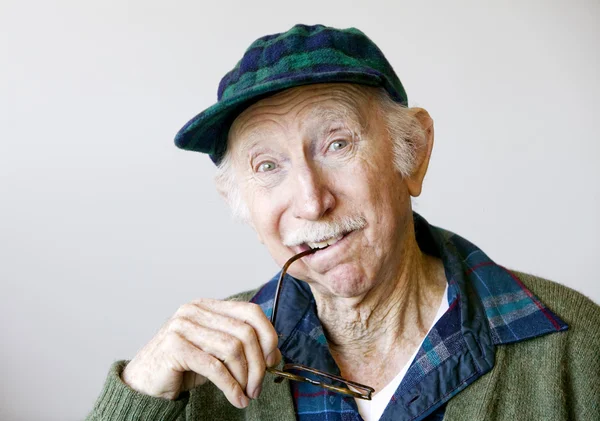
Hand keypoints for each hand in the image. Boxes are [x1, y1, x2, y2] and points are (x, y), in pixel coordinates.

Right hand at [121, 298, 281, 407]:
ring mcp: (183, 326)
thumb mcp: (217, 353)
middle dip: (258, 364)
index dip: (268, 334)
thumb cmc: (183, 367)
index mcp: (208, 306)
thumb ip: (242, 347)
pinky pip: (215, 367)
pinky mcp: (175, 347)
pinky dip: (230, 386)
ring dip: (245, 377)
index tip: (272, 360)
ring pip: (233, 349)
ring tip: (246, 394)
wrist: (144, 383)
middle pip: (245, 332)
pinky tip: (236, 399)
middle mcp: (195, 310)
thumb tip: (275, 354)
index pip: (250, 310)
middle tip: (257, 387)